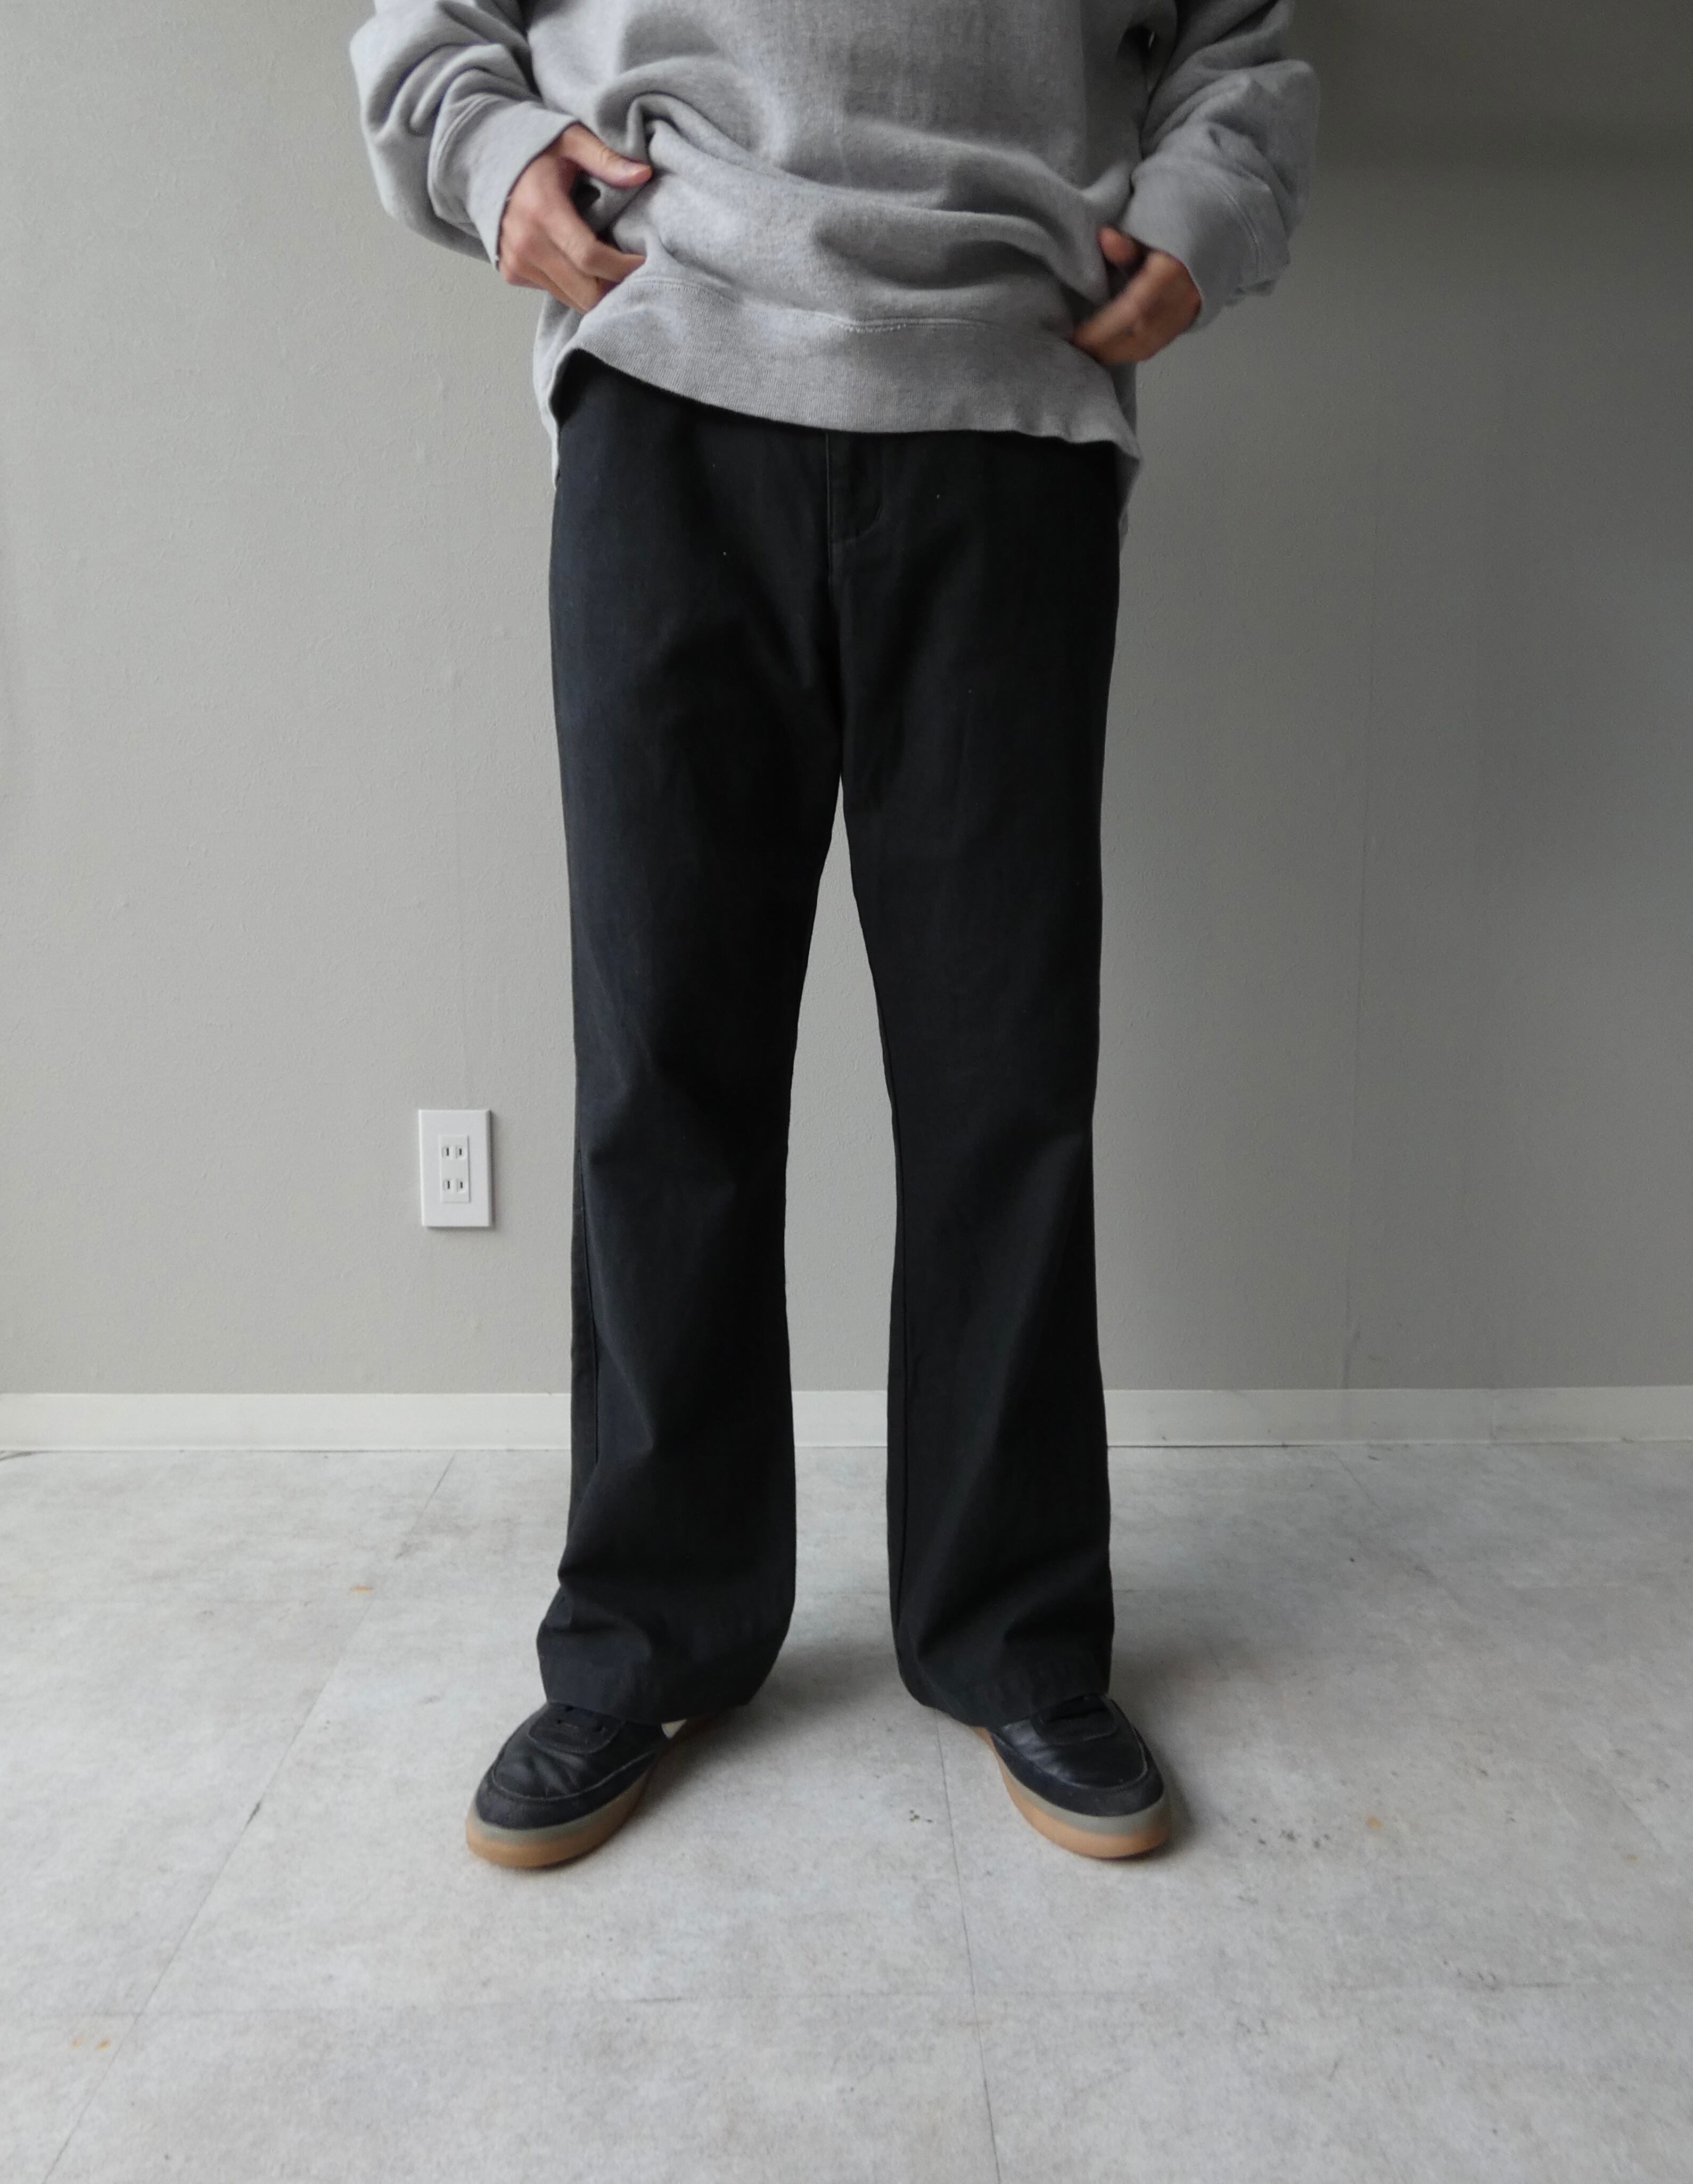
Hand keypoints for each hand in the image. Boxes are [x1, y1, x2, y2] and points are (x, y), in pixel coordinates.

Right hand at [496, 122, 650, 310]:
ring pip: (572, 299)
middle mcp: (526, 244)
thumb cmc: (531, 148)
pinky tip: (579, 262)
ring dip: (595, 287)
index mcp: (543, 211)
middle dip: (612, 286)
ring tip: (607, 264)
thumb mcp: (570, 139)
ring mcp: (516, 262)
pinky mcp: (511, 273)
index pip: (590, 258)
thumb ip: (605, 158)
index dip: (622, 267)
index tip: (641, 260)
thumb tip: (643, 174)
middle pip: (584, 292)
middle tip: (627, 268)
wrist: (481, 160)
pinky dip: (573, 284)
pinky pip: (554, 292)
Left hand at [1070, 230, 1200, 364]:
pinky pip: (1156, 345)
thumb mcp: (1152, 228)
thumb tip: (1104, 239)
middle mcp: (1182, 299)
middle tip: (1077, 351)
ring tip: (1090, 353)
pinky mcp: (1186, 322)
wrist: (1217, 236)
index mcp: (1172, 272)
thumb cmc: (1175, 231)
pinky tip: (1110, 349)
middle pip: (1140, 339)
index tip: (1075, 338)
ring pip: (1148, 347)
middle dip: (1105, 350)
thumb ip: (1129, 241)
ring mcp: (1187, 314)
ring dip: (1115, 354)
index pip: (1133, 309)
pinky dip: (1130, 350)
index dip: (1102, 329)